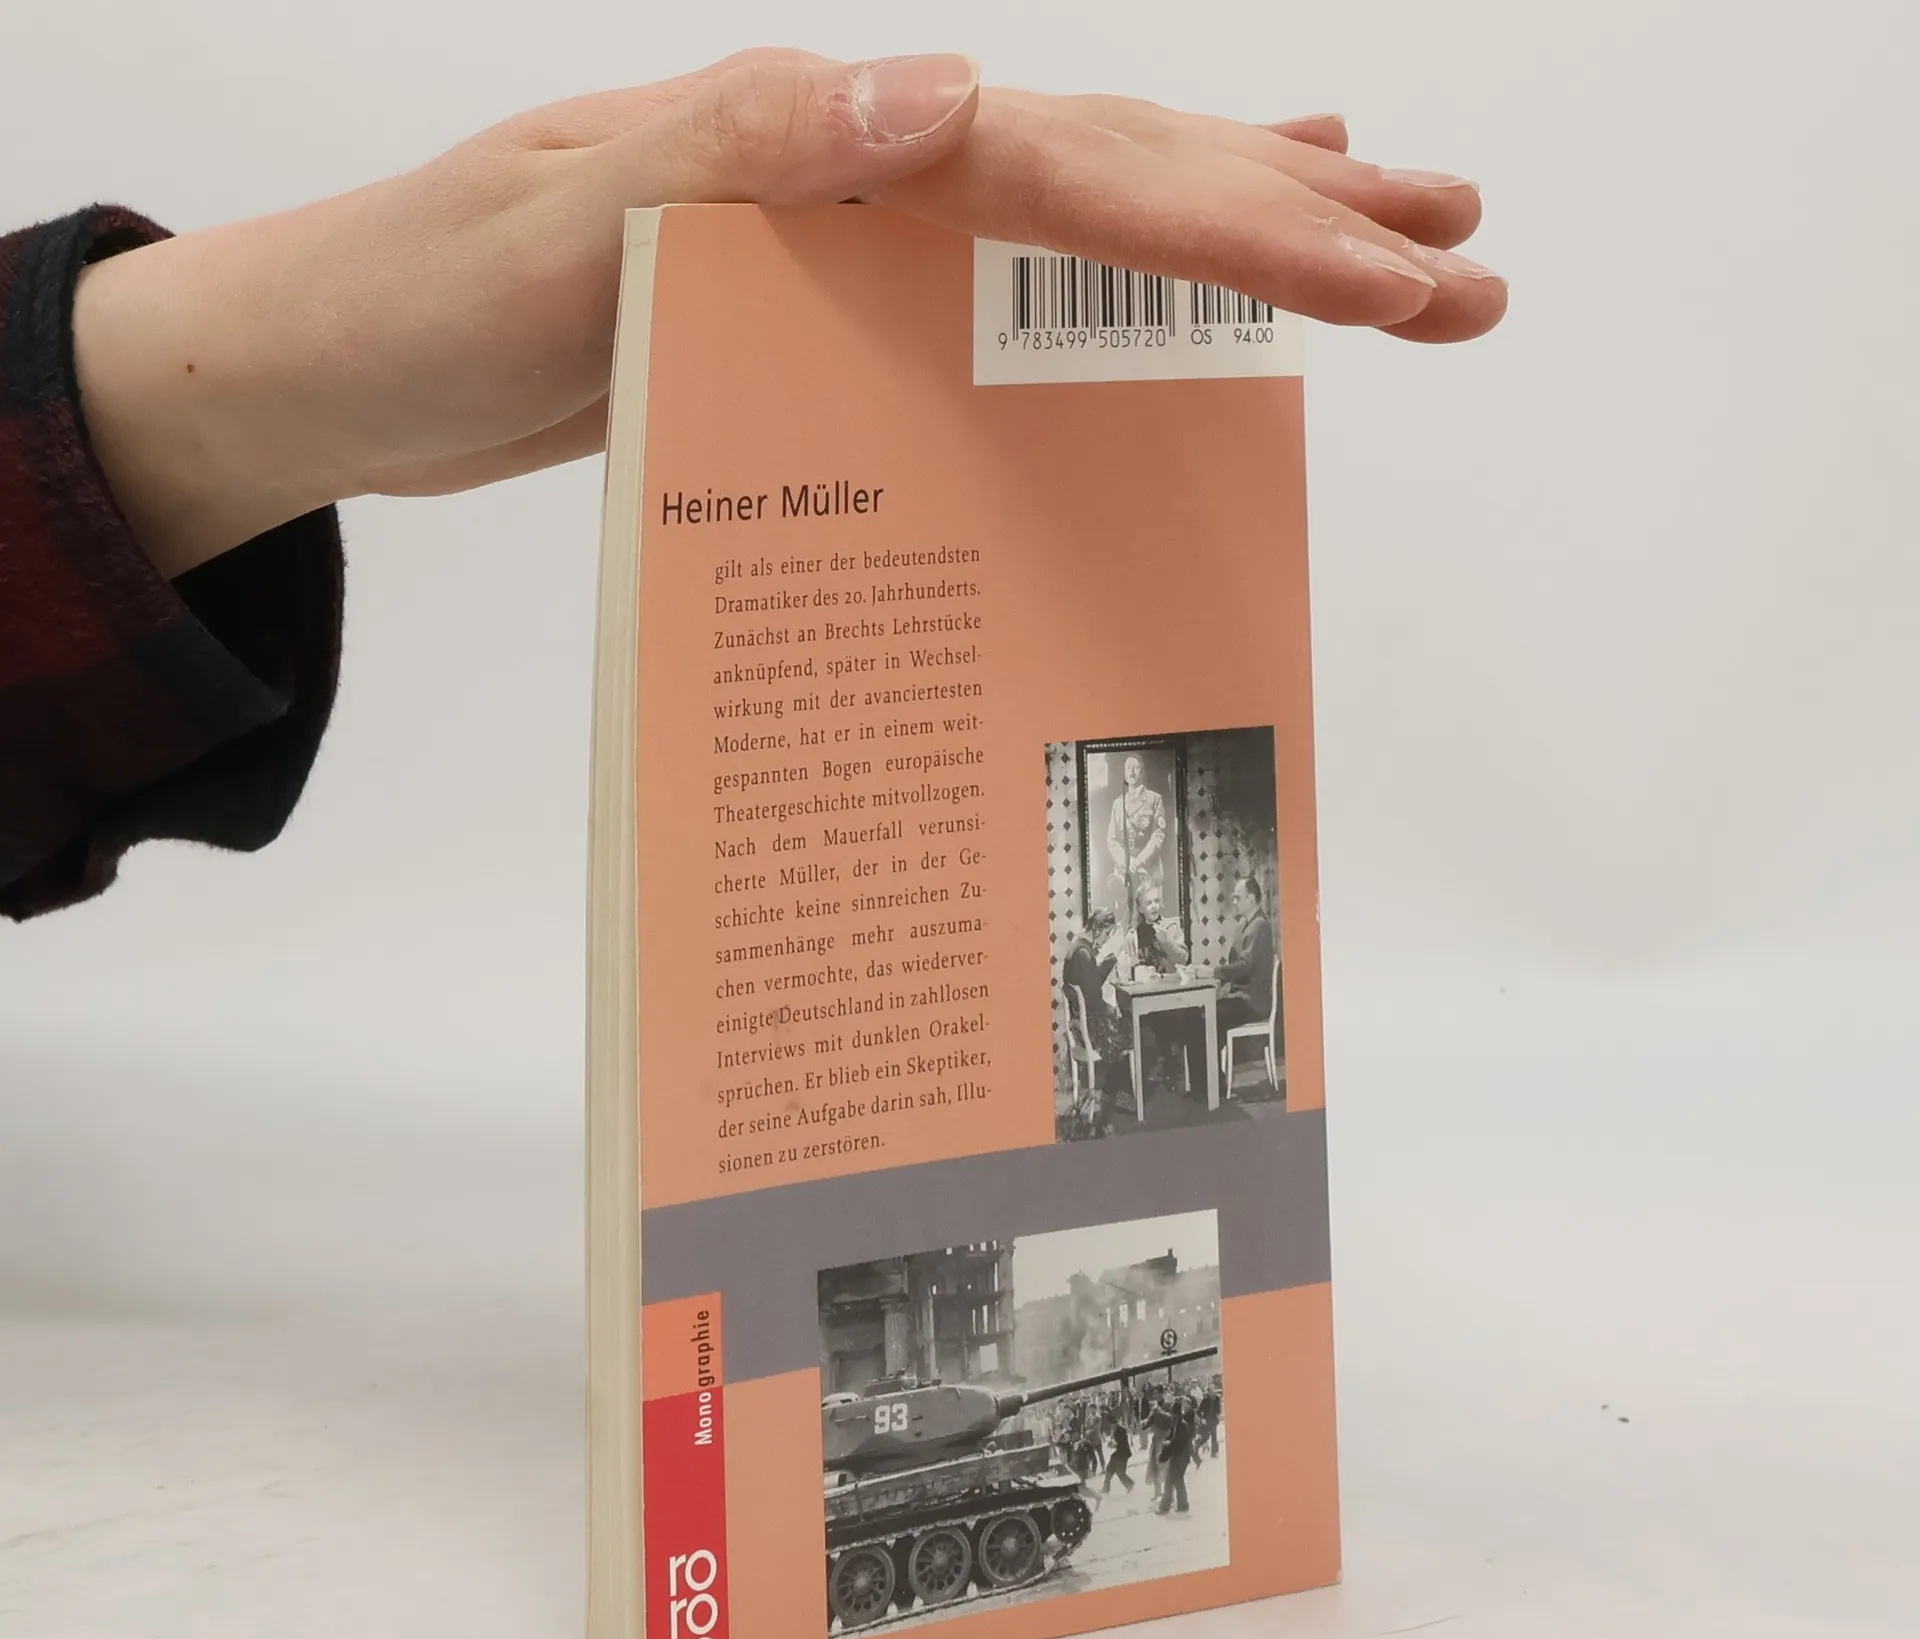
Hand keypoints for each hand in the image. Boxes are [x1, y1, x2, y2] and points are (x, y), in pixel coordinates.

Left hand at [72, 48, 1503, 576]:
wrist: (338, 367)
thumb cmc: (423, 298)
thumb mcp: (561, 224)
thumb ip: (741, 151)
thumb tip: (944, 93)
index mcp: (822, 141)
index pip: (1077, 171)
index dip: (1240, 223)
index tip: (1384, 277)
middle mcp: (858, 168)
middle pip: (1122, 176)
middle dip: (1302, 226)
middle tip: (1464, 267)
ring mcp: (853, 239)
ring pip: (1088, 224)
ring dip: (1241, 238)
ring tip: (1391, 251)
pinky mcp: (831, 310)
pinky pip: (1003, 292)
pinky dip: (1105, 283)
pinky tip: (1173, 291)